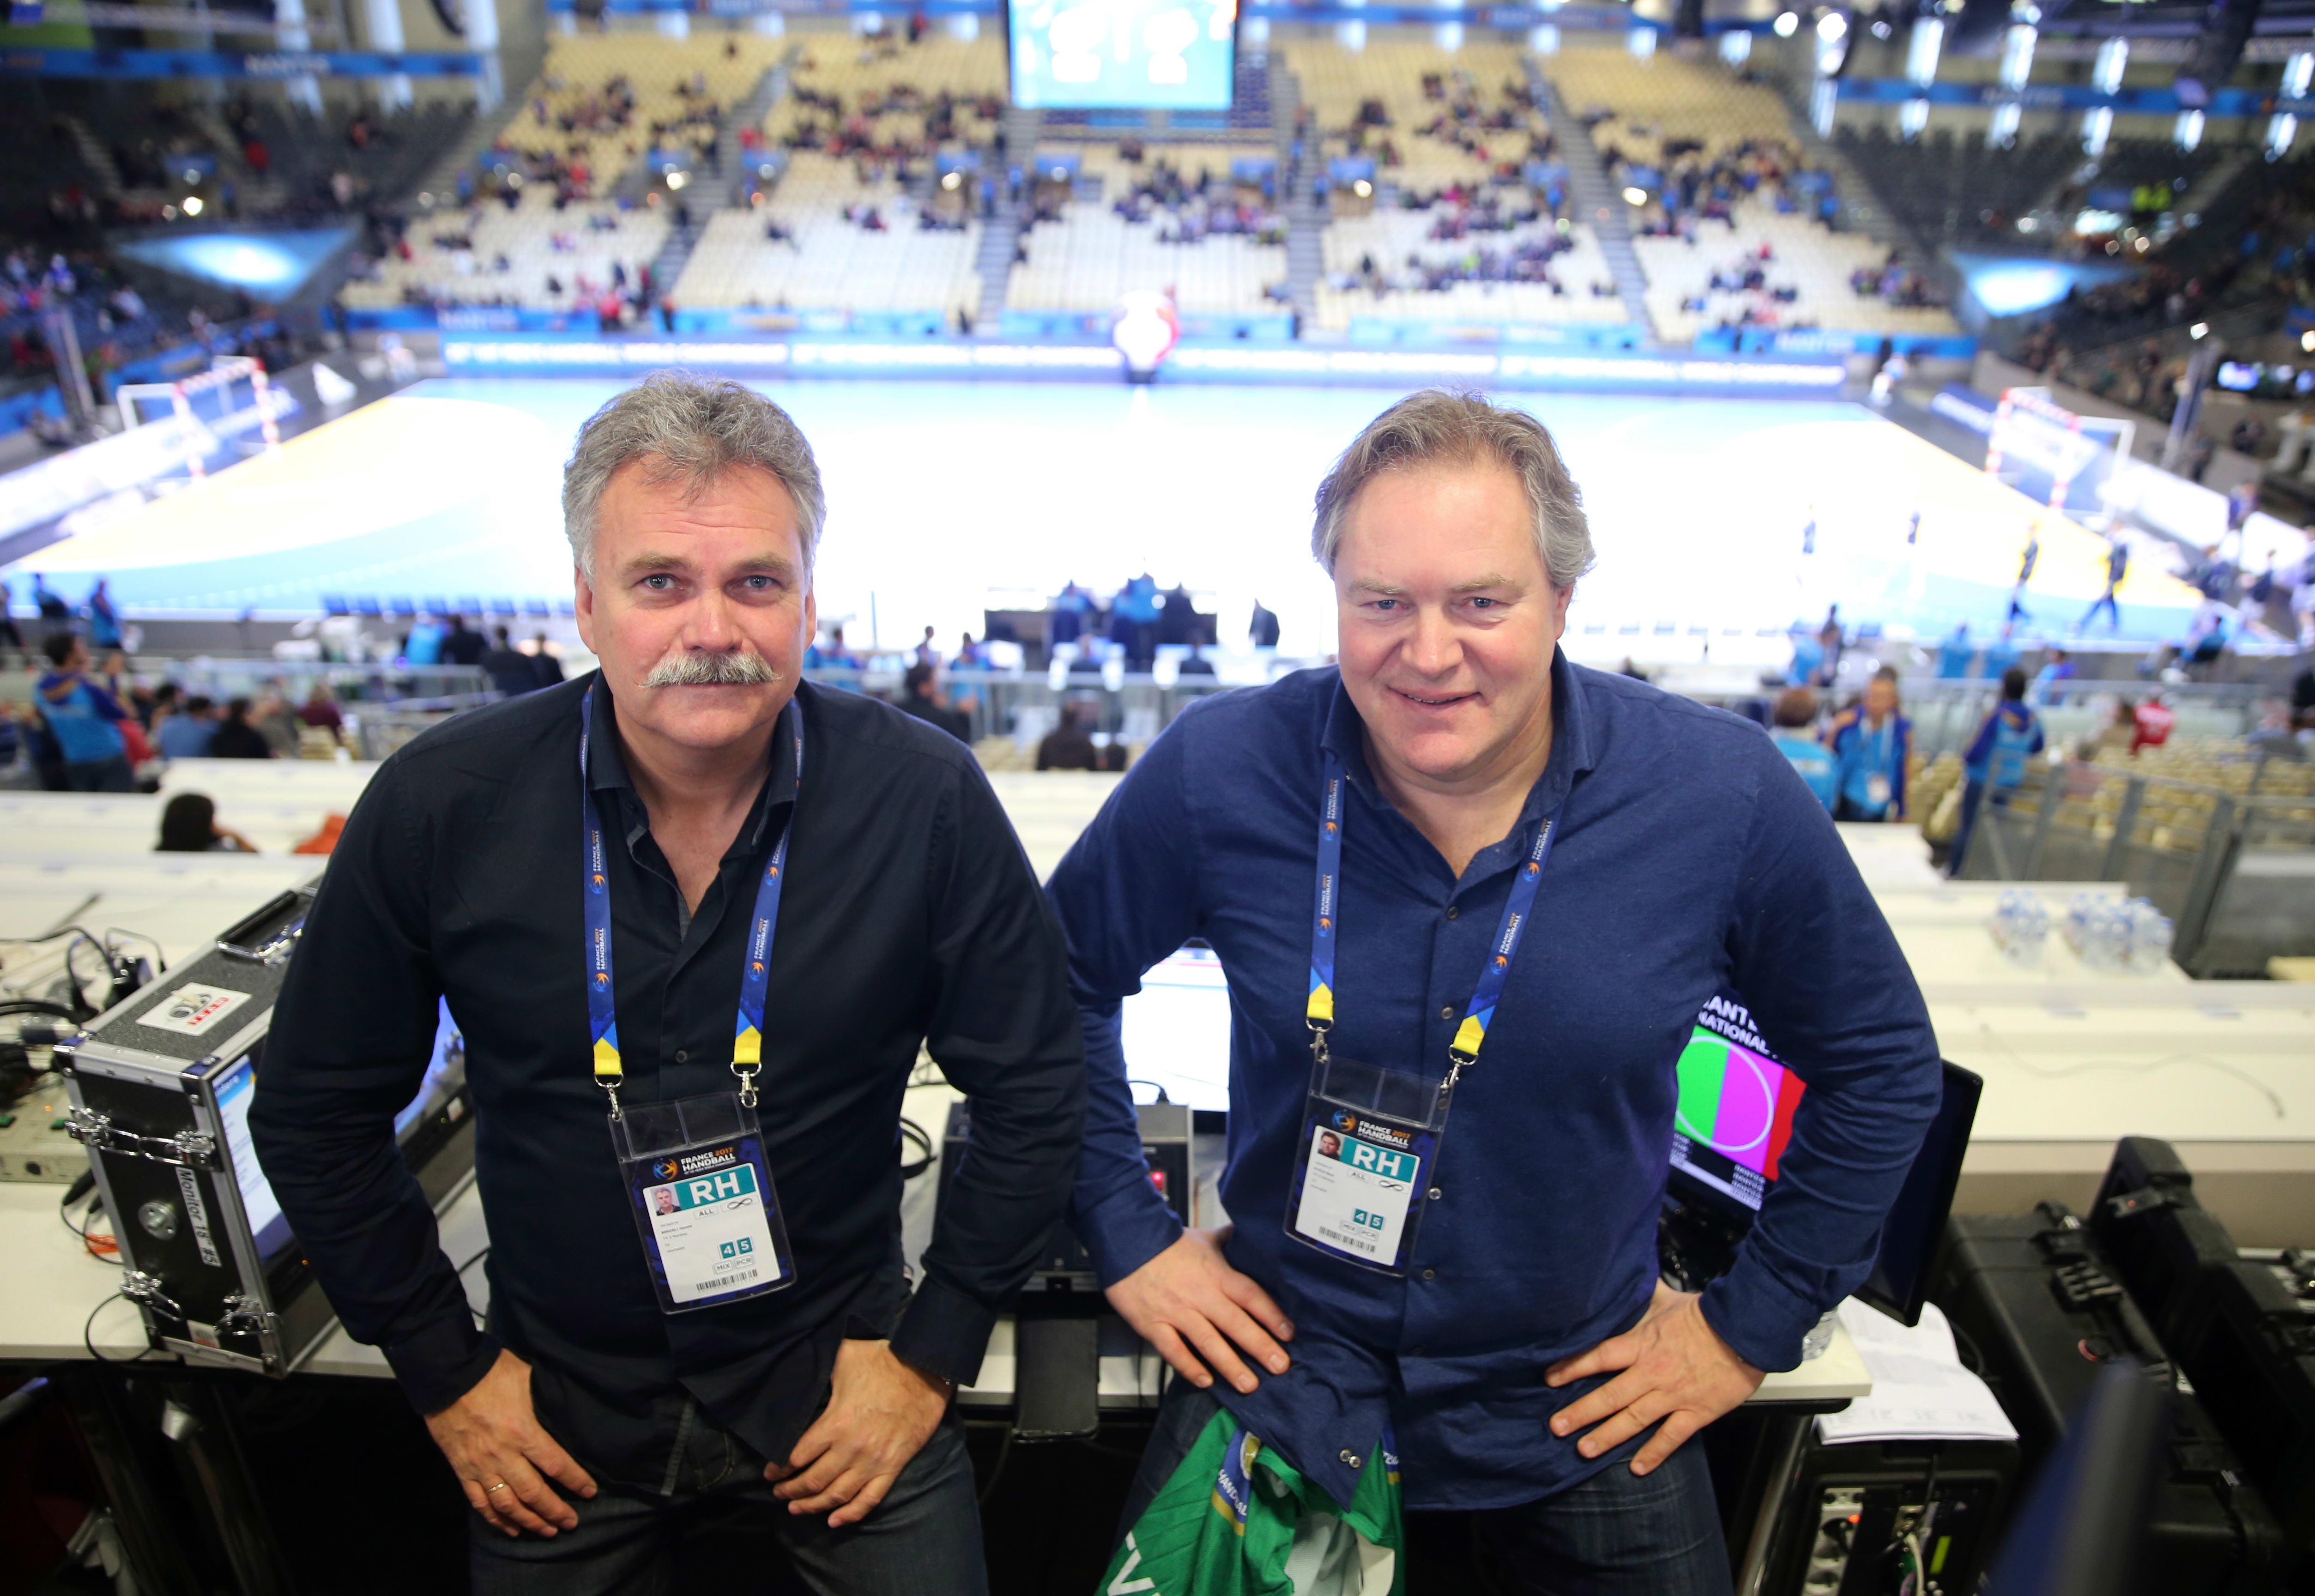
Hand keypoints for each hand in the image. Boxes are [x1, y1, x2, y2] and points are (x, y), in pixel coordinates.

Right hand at [423, 1349, 597, 1537]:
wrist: (446, 1376)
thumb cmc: (490, 1372)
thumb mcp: (526, 1378)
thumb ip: (544, 1399)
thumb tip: (565, 1405)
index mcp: (522, 1432)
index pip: (556, 1464)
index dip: (575, 1481)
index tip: (589, 1492)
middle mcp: (502, 1455)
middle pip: (534, 1492)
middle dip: (555, 1511)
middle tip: (572, 1523)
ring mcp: (480, 1466)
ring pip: (507, 1504)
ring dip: (529, 1521)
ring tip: (548, 1531)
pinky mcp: (462, 1470)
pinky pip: (480, 1503)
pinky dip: (496, 1520)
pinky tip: (510, 1529)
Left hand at [768, 1339, 949, 1526]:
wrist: (927, 1372)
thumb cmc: (884, 1362)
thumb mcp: (844, 1356)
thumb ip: (819, 1366)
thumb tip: (798, 1363)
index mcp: (836, 1423)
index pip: (797, 1456)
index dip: (779, 1469)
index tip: (770, 1475)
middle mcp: (851, 1448)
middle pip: (813, 1480)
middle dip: (790, 1491)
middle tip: (778, 1494)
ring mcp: (873, 1461)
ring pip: (837, 1495)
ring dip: (813, 1506)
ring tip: (797, 1508)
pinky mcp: (893, 1467)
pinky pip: (869, 1499)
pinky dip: (851, 1514)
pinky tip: (835, 1520)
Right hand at [1103, 1227, 1292, 1395]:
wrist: (1126, 1242)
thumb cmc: (1168, 1242)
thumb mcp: (1205, 1238)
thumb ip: (1231, 1240)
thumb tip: (1254, 1233)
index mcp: (1216, 1273)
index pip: (1250, 1295)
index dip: (1270, 1314)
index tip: (1288, 1333)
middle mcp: (1200, 1295)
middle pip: (1235, 1323)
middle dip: (1259, 1346)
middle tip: (1280, 1367)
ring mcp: (1176, 1312)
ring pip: (1207, 1342)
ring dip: (1229, 1365)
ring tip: (1249, 1385)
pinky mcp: (1153, 1324)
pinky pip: (1173, 1350)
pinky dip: (1188, 1367)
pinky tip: (1205, 1382)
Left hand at [1544, 1282, 1764, 1475]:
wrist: (1746, 1330)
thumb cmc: (1706, 1314)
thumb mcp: (1668, 1300)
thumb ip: (1643, 1297)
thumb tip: (1627, 1277)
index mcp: (1642, 1343)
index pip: (1599, 1356)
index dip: (1572, 1367)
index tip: (1550, 1379)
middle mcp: (1652, 1372)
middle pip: (1609, 1395)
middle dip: (1581, 1412)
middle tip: (1556, 1427)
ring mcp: (1674, 1395)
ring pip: (1634, 1419)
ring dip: (1607, 1436)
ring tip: (1584, 1449)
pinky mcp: (1697, 1412)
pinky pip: (1671, 1437)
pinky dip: (1654, 1453)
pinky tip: (1636, 1467)